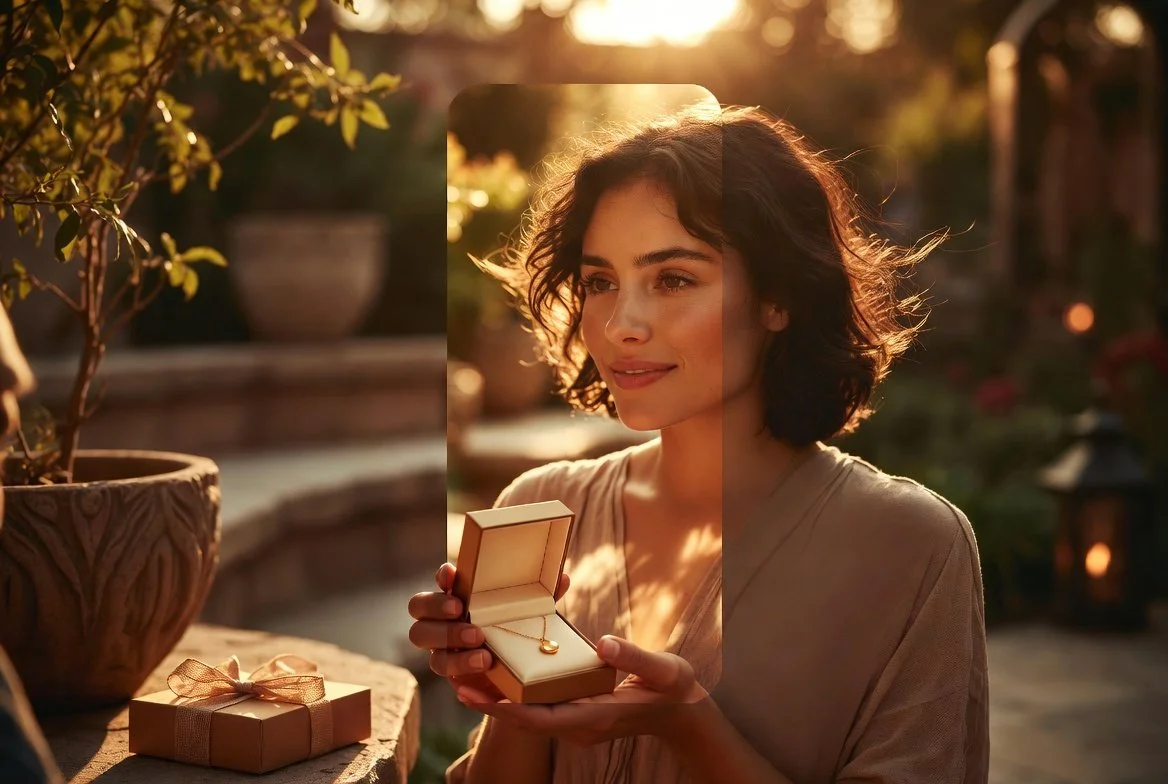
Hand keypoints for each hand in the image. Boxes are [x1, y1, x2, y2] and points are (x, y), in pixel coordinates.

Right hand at [407, 562, 570, 700]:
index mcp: (461, 594)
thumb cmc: (518, 631)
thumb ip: (544, 596)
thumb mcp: (531, 612)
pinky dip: (460, 664)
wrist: (518, 674)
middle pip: (418, 606)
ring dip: (448, 637)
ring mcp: (440, 643)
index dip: (442, 575)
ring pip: (422, 636)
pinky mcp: (447, 668)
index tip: (452, 573)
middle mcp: (443, 616)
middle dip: (436, 605)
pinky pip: (441, 666)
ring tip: (480, 643)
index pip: (442, 579)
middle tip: (460, 609)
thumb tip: (562, 577)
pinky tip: (482, 664)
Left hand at [453, 635, 708, 747]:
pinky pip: (542, 712)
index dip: (505, 709)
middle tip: (457, 683)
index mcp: (597, 715)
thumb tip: (603, 643)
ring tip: (468, 680)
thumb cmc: (674, 689)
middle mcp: (582, 726)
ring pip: (531, 718)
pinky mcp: (580, 718)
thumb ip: (634, 657)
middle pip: (527, 721)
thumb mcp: (663, 669)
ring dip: (502, 702)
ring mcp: (580, 725)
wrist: (684, 713)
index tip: (477, 695)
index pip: (541, 718)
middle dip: (492, 705)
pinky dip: (519, 699)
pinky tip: (502, 680)